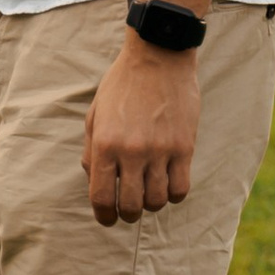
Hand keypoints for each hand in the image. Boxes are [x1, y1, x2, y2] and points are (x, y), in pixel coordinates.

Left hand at [83, 34, 195, 221]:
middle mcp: (131, 151)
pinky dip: (174, 195)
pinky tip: (168, 184)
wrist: (158, 56)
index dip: (103, 216)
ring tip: (149, 193)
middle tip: (129, 209)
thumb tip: (94, 182)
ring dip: (152, 204)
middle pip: (130, 206)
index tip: (107, 219)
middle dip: (127, 214)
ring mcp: (160, 150)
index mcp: (104, 143)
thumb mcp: (96, 114)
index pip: (101, 197)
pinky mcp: (184, 147)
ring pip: (157, 201)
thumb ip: (91, 150)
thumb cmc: (123, 84)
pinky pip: (181, 189)